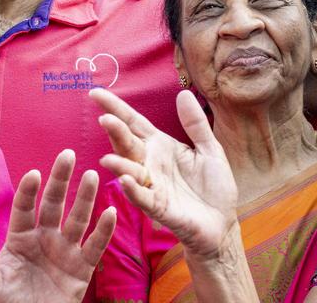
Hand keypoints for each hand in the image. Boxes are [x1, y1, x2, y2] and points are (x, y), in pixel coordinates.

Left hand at [0, 150, 115, 302]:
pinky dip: (104, 231)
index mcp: (20, 239)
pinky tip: (110, 212)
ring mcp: (64, 251)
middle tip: (67, 154)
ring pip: (77, 219)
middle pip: (53, 204)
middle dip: (60, 180)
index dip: (29, 192)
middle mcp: (44, 239)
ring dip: (84, 198)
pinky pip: (95, 246)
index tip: (33, 174)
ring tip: (90, 175)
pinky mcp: (82, 269)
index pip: (25, 209)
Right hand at [91, 88, 237, 258]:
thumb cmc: (213, 187)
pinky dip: (132, 189)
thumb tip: (183, 93)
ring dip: (118, 164)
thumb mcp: (210, 149)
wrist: (221, 223)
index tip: (94, 93)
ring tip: (108, 159)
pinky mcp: (157, 207)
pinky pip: (141, 197)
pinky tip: (125, 181)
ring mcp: (151, 185)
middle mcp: (150, 163)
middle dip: (115, 132)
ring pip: (128, 170)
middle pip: (127, 143)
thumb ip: (195, 124)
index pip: (133, 122)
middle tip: (105, 119)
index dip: (115, 107)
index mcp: (160, 146)